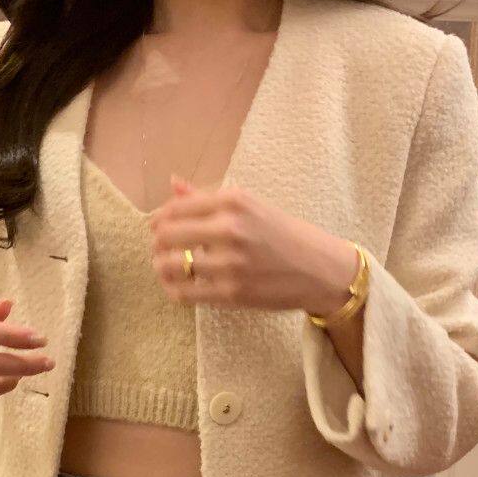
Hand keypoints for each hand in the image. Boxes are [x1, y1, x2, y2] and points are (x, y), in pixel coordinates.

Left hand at [149, 175, 359, 315]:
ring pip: (172, 266)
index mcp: (234, 200)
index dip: (159, 219)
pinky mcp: (232, 292)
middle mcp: (230, 228)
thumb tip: (173, 184)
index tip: (157, 226)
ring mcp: (230, 263)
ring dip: (161, 267)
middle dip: (157, 243)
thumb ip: (209, 198)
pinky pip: (186, 293)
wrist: (320, 269)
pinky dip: (174, 290)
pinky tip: (175, 287)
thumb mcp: (252, 206)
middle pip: (168, 235)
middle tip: (158, 249)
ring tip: (163, 268)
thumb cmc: (286, 235)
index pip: (177, 207)